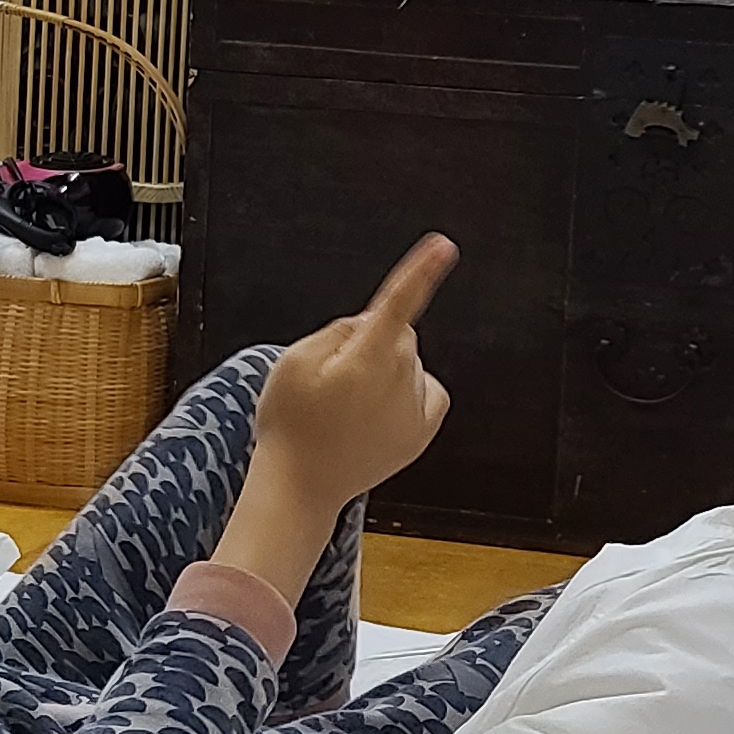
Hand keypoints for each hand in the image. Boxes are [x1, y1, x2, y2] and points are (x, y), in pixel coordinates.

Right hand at [215, 236, 457, 594]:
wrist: (300, 486)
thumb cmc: (290, 424)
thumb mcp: (293, 362)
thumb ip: (337, 332)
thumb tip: (369, 326)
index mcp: (367, 358)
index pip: (399, 303)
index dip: (421, 271)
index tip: (443, 247)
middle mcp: (400, 381)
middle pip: (398, 333)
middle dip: (371, 340)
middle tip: (331, 377)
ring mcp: (414, 409)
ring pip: (408, 361)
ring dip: (385, 369)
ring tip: (345, 405)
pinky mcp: (420, 432)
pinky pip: (425, 389)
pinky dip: (407, 390)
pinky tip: (376, 410)